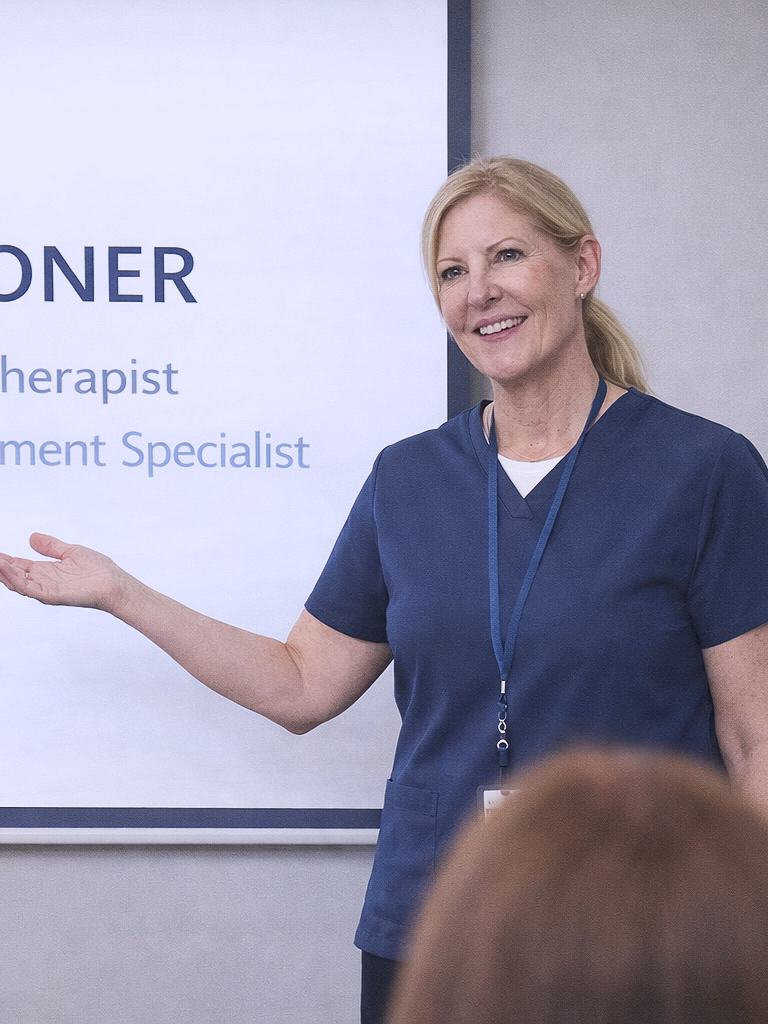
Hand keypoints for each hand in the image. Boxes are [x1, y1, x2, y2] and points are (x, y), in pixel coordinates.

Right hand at [0, 533, 124, 611]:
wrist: (114, 583)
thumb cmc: (98, 570)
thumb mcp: (70, 552)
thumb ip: (51, 546)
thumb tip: (32, 537)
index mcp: (45, 572)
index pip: (17, 566)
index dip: (4, 559)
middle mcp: (42, 582)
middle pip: (12, 575)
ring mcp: (45, 590)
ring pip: (15, 582)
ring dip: (2, 571)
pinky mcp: (51, 595)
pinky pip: (27, 588)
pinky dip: (14, 578)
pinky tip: (4, 567)